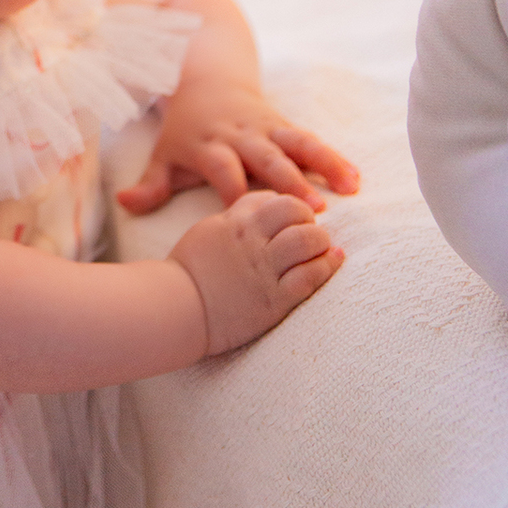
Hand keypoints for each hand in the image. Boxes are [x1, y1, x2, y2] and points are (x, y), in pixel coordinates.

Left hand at [116, 78, 359, 215]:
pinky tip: (356, 178)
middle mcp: (240, 136)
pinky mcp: (285, 123)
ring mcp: (266, 128)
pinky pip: (312, 138)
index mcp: (209, 145)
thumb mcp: (165, 154)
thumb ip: (152, 184)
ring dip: (323, 165)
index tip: (247, 218)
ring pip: (298, 144)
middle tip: (313, 209)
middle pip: (266, 158)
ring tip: (349, 188)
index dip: (233, 190)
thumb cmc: (187, 131)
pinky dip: (334, 156)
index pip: (222, 168)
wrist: (208, 80)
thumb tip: (126, 205)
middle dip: (289, 181)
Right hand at [170, 190, 343, 355]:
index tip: (291, 219)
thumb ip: (237, 218)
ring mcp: (264, 269)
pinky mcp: (274, 299)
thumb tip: (264, 208)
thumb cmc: (189, 271)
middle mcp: (252, 240)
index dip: (289, 206)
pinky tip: (332, 261)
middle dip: (309, 218)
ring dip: (321, 242)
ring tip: (323, 248)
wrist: (175, 308)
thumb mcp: (209, 230)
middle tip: (309, 232)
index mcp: (235, 221)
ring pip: (309, 240)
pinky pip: (310, 277)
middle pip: (296, 211)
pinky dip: (326, 267)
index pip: (274, 198)